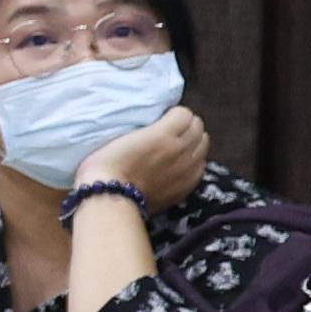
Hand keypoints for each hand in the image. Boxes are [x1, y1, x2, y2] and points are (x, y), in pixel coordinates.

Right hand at [75, 107, 211, 210]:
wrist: (109, 198)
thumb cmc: (106, 164)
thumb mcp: (121, 134)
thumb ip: (147, 127)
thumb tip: (160, 124)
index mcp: (162, 133)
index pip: (184, 112)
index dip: (172, 114)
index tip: (162, 119)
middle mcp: (180, 149)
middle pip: (197, 126)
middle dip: (186, 125)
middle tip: (171, 131)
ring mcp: (186, 169)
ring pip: (204, 144)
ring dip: (193, 141)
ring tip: (178, 146)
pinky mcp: (187, 186)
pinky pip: (201, 166)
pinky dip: (194, 161)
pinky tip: (181, 164)